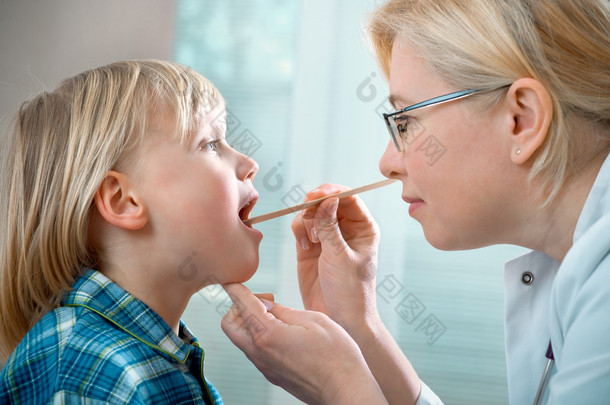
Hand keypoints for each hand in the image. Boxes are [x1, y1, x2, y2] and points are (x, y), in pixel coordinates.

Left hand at [221, 283, 386, 404]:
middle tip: (266, 302)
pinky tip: (284, 332)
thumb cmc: (336, 356)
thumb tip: (267, 306)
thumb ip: (285, 311)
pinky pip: (255, 351)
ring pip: (241, 339)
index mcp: (268, 335)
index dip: (235, 289)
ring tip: (279, 316)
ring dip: (250, 322)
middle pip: (230, 325)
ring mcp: (265, 367)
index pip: (241, 305)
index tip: (231, 281)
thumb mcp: (314, 321)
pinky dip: (260, 336)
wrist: (345, 390)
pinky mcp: (272, 375)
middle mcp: (260, 353)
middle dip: (239, 307)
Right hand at [291, 184, 379, 332]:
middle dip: (315, 204)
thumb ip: (330, 227)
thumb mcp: (340, 257)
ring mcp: (328, 237)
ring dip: (307, 219)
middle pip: (328, 201)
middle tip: (307, 213)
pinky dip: (299, 230)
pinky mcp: (310, 248)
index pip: (349, 197)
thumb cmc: (350, 291)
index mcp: (364, 228)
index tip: (315, 195)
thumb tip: (327, 198)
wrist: (340, 320)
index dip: (331, 192)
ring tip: (311, 240)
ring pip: (312, 212)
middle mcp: (347, 229)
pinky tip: (305, 246)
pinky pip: (301, 227)